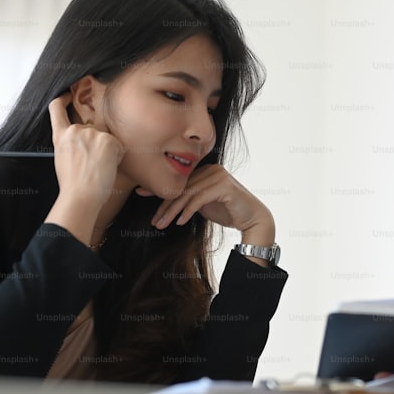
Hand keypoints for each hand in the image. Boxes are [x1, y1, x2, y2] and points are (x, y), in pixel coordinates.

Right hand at [48, 93, 123, 207]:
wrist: (81, 195)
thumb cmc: (73, 185)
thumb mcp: (63, 159)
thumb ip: (71, 144)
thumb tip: (84, 144)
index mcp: (60, 136)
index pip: (56, 109)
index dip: (62, 99)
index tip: (66, 94)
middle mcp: (75, 130)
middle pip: (91, 131)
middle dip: (96, 145)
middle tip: (92, 165)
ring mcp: (92, 133)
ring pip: (106, 139)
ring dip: (107, 152)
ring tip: (98, 168)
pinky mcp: (108, 140)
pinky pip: (118, 146)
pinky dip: (117, 157)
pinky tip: (107, 167)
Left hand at [145, 164, 274, 243]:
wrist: (252, 218)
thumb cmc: (228, 211)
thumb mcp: (203, 204)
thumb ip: (189, 198)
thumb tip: (167, 201)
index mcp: (205, 170)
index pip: (179, 180)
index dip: (159, 187)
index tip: (140, 193)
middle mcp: (212, 169)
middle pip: (181, 187)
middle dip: (164, 205)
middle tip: (153, 220)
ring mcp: (218, 176)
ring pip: (188, 194)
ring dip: (172, 211)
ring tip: (161, 224)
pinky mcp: (224, 186)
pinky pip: (199, 199)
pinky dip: (187, 211)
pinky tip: (180, 222)